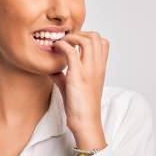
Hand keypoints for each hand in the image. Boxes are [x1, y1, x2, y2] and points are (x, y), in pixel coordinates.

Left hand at [49, 30, 109, 149]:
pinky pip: (71, 51)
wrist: (85, 122)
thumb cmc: (80, 107)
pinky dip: (62, 46)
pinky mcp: (78, 75)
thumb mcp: (72, 88)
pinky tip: (55, 50)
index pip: (103, 43)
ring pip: (88, 39)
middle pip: (96, 37)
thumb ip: (64, 77)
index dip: (88, 38)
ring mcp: (89, 70)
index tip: (74, 43)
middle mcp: (97, 67)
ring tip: (62, 44)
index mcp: (100, 68)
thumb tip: (52, 70)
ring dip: (72, 37)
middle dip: (80, 33)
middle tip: (67, 41)